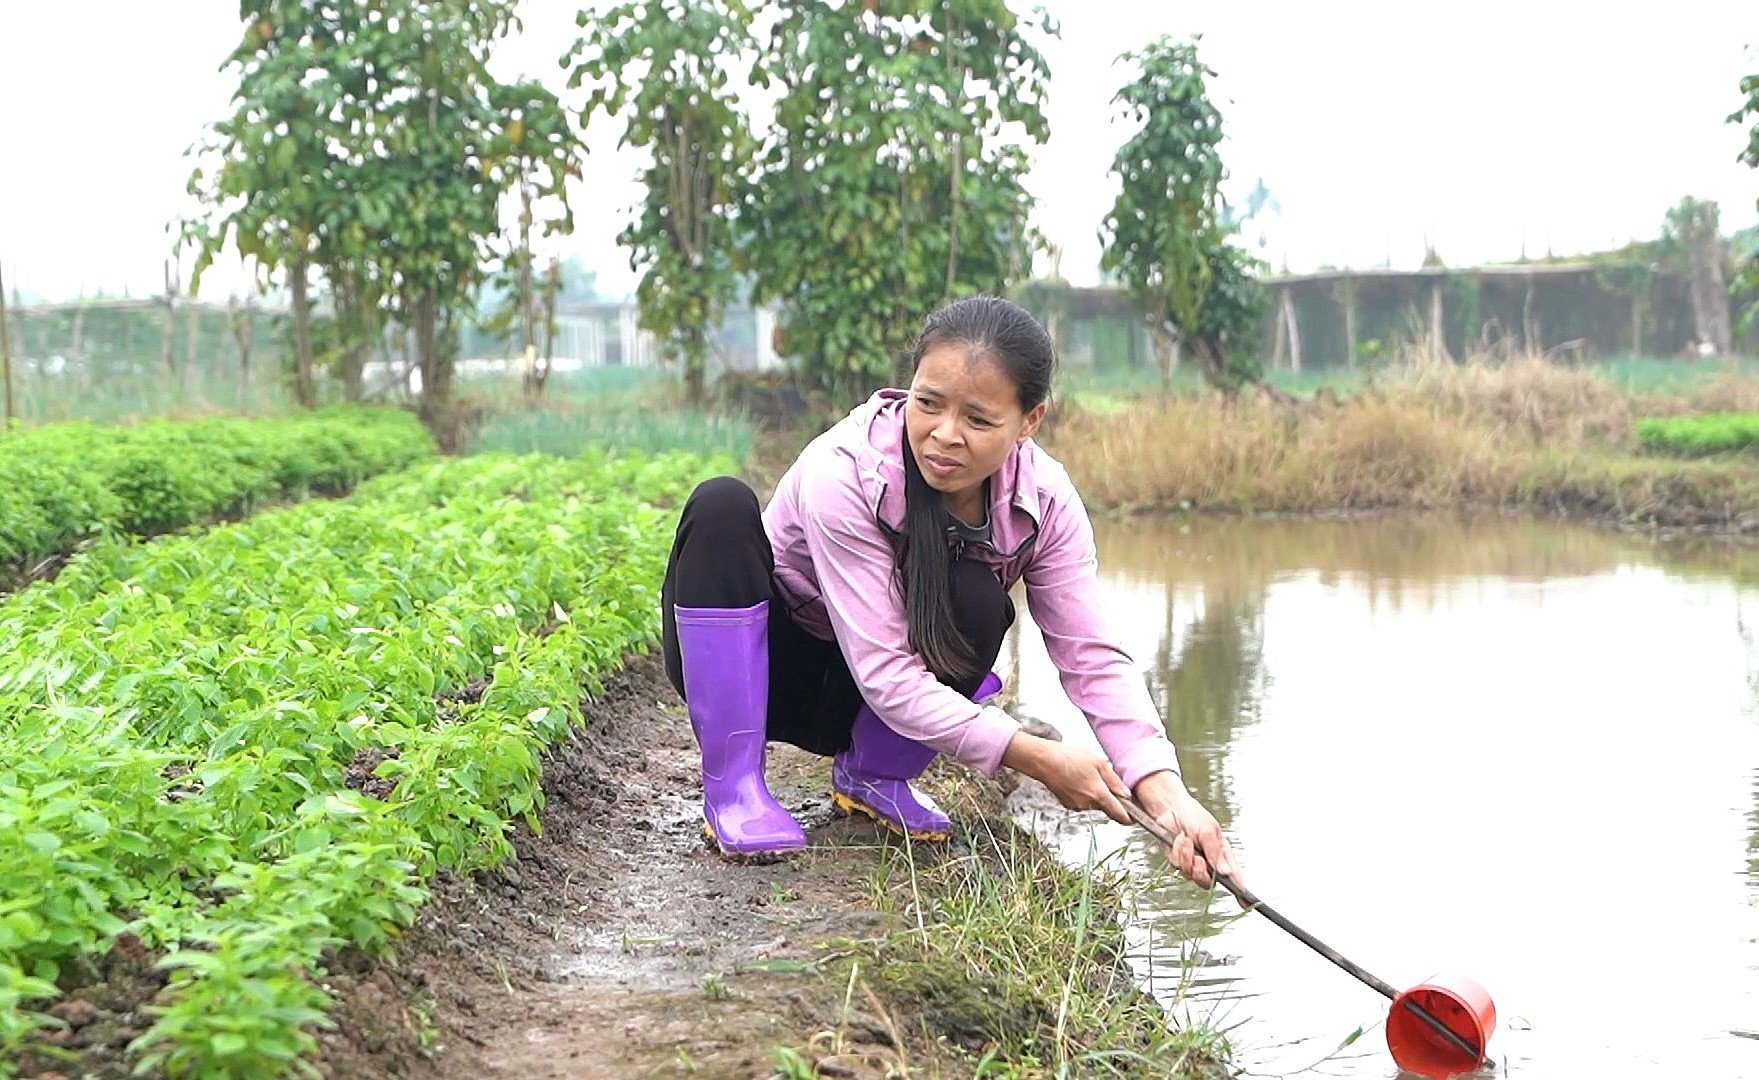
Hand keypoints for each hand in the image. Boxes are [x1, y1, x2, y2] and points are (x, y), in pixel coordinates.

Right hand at [1001, 732, 1131, 824]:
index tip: (1134, 817)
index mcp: (1098, 794)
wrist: (1043, 760)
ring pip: (1094, 804)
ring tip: (1087, 775)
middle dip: (1109, 798)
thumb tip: (1126, 794)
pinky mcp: (1067, 804)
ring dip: (1095, 794)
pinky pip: (1082, 802)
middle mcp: (1088, 804)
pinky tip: (1077, 779)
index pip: (1119, 814)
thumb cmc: (1069, 758)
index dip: (1129, 817)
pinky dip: (1084, 794)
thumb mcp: (1098, 763)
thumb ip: (1114, 780)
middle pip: (1106, 808)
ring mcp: (1076, 806)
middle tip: (1104, 780)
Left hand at [1132, 771, 1239, 890]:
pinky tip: (1179, 839)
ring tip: (1187, 840)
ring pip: (1190, 875)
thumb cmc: (1194, 817)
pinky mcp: (1178, 861)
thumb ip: (1215, 853)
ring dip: (1187, 857)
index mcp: (1222, 855)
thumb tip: (1226, 873)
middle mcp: (1209, 863)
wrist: (1170, 808)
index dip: (1241, 893)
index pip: (1234, 878)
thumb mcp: (1208, 831)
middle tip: (1199, 859)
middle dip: (1201, 873)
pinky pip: (1177, 865)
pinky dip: (1178, 851)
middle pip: (1208, 883)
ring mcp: (1192, 863)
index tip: (1246, 904)